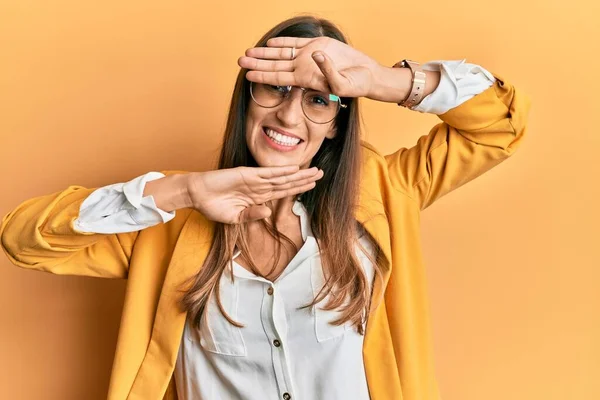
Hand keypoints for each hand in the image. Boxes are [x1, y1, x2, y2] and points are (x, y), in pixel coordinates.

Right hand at [187, 165, 323, 223]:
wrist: (197, 195)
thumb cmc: (213, 206)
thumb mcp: (235, 218)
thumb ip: (252, 215)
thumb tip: (268, 212)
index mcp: (258, 197)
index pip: (283, 192)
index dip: (298, 188)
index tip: (312, 185)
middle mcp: (260, 187)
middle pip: (287, 183)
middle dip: (304, 179)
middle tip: (321, 174)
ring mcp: (254, 179)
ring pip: (282, 177)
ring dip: (298, 174)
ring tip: (315, 171)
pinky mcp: (246, 174)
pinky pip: (267, 173)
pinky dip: (281, 171)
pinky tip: (294, 168)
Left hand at [238, 36, 381, 98]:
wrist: (367, 75)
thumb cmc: (356, 85)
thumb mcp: (342, 83)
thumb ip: (328, 71)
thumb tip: (314, 55)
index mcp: (305, 79)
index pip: (278, 78)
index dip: (262, 76)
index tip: (247, 75)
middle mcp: (303, 68)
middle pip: (274, 66)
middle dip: (256, 64)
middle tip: (239, 62)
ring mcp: (309, 57)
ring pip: (281, 54)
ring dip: (264, 53)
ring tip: (247, 53)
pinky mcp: (318, 45)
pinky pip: (296, 44)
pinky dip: (282, 43)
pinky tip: (269, 44)